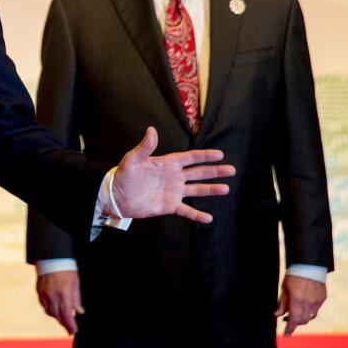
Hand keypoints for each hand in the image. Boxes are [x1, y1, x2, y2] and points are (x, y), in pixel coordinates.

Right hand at [36, 270, 83, 334]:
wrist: (52, 258)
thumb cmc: (66, 270)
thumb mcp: (75, 284)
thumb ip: (76, 299)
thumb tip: (79, 311)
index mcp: (64, 294)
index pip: (67, 315)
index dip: (70, 325)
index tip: (73, 332)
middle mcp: (53, 296)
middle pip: (57, 316)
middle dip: (64, 323)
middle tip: (69, 328)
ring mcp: (44, 294)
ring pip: (50, 312)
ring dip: (57, 317)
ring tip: (63, 318)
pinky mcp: (39, 292)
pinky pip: (44, 305)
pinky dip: (50, 309)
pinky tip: (54, 308)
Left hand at [112, 127, 232, 222]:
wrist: (116, 197)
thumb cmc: (123, 175)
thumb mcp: (133, 160)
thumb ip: (145, 147)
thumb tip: (151, 130)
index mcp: (167, 164)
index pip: (190, 158)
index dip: (204, 156)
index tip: (220, 154)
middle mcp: (174, 177)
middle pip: (198, 173)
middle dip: (215, 171)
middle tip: (232, 170)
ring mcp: (173, 191)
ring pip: (196, 190)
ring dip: (211, 189)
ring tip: (226, 189)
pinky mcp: (169, 206)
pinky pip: (186, 211)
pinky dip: (197, 215)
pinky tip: (208, 218)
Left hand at [275, 275, 325, 336]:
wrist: (309, 265)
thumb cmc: (294, 276)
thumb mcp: (284, 288)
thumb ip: (282, 303)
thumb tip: (277, 315)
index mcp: (297, 300)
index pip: (294, 319)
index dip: (290, 328)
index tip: (287, 334)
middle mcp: (309, 302)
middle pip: (303, 320)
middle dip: (295, 323)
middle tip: (288, 320)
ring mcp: (317, 301)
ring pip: (310, 317)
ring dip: (303, 318)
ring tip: (295, 313)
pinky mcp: (323, 298)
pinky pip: (316, 310)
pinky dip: (309, 311)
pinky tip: (304, 306)